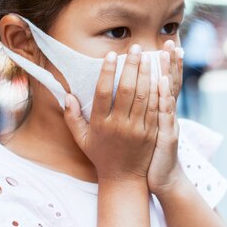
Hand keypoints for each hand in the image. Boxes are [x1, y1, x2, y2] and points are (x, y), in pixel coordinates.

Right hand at [63, 45, 158, 181]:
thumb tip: (66, 95)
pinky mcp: (152, 132)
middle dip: (132, 66)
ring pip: (144, 96)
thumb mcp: (81, 138)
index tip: (111, 55)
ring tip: (149, 55)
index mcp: (100, 124)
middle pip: (127, 90)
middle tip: (135, 47)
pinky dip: (159, 90)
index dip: (107, 72)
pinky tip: (160, 75)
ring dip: (147, 73)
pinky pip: (156, 108)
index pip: (103, 93)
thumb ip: (72, 117)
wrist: (124, 178)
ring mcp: (137, 129)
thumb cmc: (100, 155)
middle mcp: (119, 125)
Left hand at [147, 51, 186, 196]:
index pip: (164, 82)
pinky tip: (162, 82)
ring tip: (168, 53)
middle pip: (170, 83)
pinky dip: (165, 96)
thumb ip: (139, 111)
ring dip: (169, 72)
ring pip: (170, 94)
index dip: (166, 64)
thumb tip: (132, 95)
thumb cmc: (148, 155)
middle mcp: (167, 114)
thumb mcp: (145, 131)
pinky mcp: (166, 135)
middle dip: (170, 62)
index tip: (164, 45)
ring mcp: (168, 124)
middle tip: (170, 41)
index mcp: (160, 111)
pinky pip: (165, 113)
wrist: (161, 180)